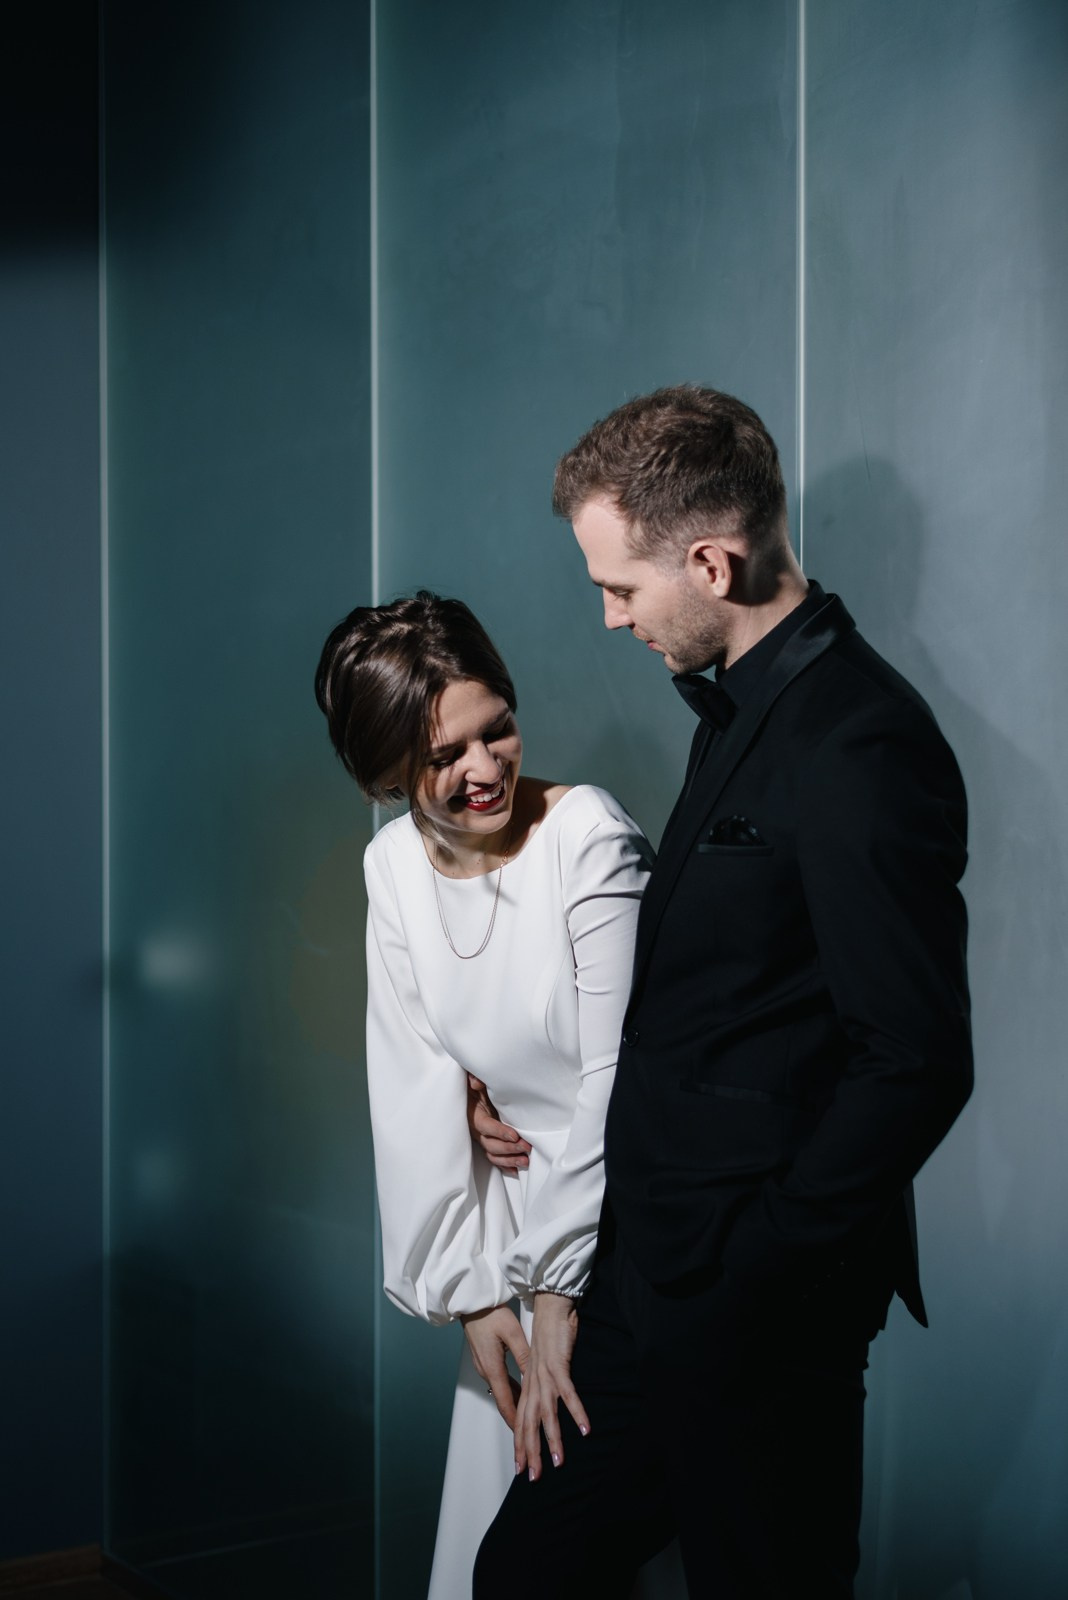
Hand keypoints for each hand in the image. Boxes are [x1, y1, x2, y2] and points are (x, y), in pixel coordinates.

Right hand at [460, 1305, 529, 1429]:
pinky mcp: (484, 1358)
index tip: (522, 1437)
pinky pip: (498, 1380)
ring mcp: (483, 1365)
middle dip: (515, 1418)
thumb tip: (534, 1377)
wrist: (470, 1302)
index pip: (505, 1402)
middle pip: (502, 1400)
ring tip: (526, 1417)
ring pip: (501, 1391)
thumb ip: (523, 1355)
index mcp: (493, 1367)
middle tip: (527, 1433)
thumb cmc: (490, 1313)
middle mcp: (486, 1370)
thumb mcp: (511, 1332)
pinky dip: (509, 1391)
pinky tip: (519, 1391)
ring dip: (513, 1404)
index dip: (515, 1421)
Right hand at [467, 1074, 530, 1171]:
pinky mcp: (488, 1142)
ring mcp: (482, 1138)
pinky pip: (495, 1158)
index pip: (485, 1126)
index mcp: (473, 1114)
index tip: (515, 1135)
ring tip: (525, 1161)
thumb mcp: (473, 1080)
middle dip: (509, 1148)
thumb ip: (474, 1079)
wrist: (471, 1093)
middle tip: (526, 1147)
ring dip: (509, 1159)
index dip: (499, 1132)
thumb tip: (477, 1083)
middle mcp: (476, 1130)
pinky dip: (505, 1166)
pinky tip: (516, 1170)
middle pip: (490, 1144)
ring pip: (493, 1154)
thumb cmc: (475, 1087)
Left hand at [514, 1291, 588, 1480]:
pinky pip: (568, 1394)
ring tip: (559, 1461)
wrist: (551, 1307)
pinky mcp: (559, 1366)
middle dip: (531, 1452)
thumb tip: (547, 1405)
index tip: (521, 1467)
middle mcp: (533, 1383)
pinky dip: (576, 1412)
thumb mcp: (542, 1365)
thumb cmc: (550, 1335)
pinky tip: (584, 1429)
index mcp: (528, 1384)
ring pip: (547, 1414)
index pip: (521, 1421)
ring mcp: (545, 1375)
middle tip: (534, 1476)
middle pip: (529, 1424)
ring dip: (553, 1439)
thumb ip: (542, 1385)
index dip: (520, 1445)